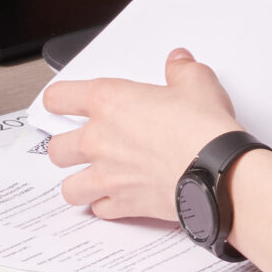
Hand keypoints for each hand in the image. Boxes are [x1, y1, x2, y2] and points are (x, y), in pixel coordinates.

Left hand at [44, 49, 243, 221]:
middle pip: (56, 147)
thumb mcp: (196, 82)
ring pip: (69, 187)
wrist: (215, 171)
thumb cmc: (201, 128)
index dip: (59, 99)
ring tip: (90, 177)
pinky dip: (105, 205)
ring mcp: (107, 176)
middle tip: (82, 143)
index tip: (63, 102)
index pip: (59, 97)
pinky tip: (116, 198)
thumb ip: (181, 70)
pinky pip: (99, 209)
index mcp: (108, 102)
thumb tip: (179, 62)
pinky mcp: (123, 205)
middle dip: (66, 146)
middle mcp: (98, 140)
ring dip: (78, 182)